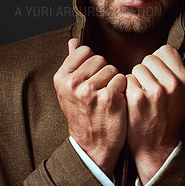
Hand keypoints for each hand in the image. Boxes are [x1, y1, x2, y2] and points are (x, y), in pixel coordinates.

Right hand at [54, 38, 126, 177]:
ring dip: (113, 81)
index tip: (90, 78)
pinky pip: (122, 79)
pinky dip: (122, 89)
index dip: (92, 63)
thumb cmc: (83, 113)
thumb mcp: (70, 89)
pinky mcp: (108, 97)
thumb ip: (71, 62)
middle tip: (98, 91)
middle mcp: (73, 83)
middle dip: (103, 72)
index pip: (85, 50)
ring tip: (106, 97)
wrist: (92, 145)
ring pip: (112, 68)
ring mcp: (90, 90)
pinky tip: (115, 102)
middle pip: (100, 58)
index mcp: (62, 78)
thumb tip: (73, 40)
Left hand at [126, 45, 184, 184]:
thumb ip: (174, 71)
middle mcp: (172, 84)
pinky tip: (134, 101)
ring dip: (136, 79)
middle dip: (146, 70)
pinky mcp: (137, 98)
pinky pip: (126, 79)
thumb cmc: (166, 116)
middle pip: (149, 57)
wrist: (157, 146)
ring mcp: (155, 91)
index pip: (166, 50)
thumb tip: (160, 51)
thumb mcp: (181, 93)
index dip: (158, 60)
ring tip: (143, 95)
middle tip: (150, 87)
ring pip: (137, 67)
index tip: (158, 72)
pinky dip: (127, 88)